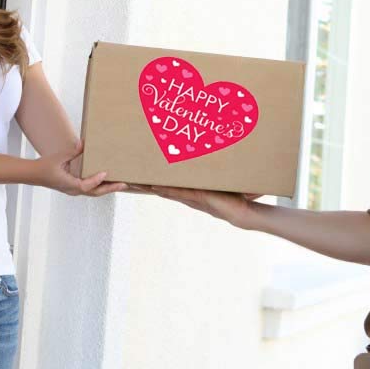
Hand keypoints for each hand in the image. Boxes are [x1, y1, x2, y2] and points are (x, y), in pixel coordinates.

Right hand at [34, 139, 126, 196]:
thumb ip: (72, 152)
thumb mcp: (58, 158)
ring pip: (94, 192)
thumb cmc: (44, 167)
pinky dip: (100, 186)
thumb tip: (83, 144)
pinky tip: (107, 180)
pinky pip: (90, 189)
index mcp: (69, 185)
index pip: (86, 186)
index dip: (96, 180)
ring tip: (120, 184)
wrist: (33, 175)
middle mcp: (73, 190)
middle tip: (124, 184)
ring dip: (107, 188)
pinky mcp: (74, 187)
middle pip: (95, 192)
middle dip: (110, 188)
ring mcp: (74, 190)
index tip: (105, 173)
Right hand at [131, 185, 262, 227]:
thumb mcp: (218, 182)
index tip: (136, 176)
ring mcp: (192, 197)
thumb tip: (208, 156)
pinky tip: (155, 186)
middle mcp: (187, 196)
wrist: (243, 213)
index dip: (150, 182)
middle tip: (127, 178)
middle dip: (144, 184)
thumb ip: (210, 172)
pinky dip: (167, 189)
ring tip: (134, 182)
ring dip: (150, 186)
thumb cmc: (233, 197)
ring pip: (166, 190)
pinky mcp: (200, 197)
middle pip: (161, 188)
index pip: (166, 186)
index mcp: (189, 192)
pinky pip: (180, 192)